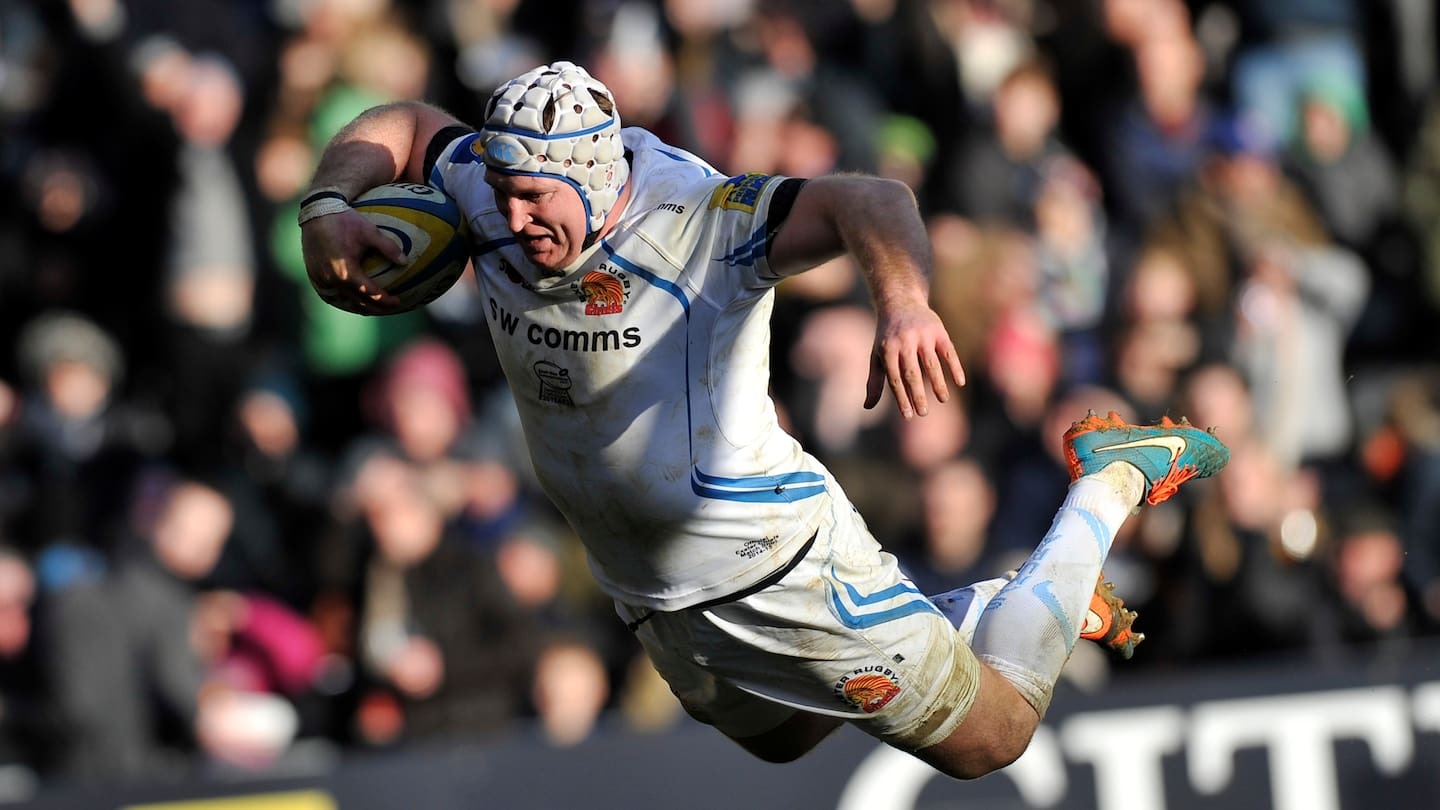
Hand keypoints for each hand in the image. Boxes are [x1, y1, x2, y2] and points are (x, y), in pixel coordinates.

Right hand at [300, 208, 406, 314]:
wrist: (317, 213)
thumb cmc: (345, 221)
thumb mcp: (370, 232)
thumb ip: (389, 248)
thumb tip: (405, 262)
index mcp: (346, 272)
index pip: (370, 294)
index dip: (386, 301)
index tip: (398, 301)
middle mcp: (332, 280)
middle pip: (359, 302)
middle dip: (377, 308)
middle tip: (391, 307)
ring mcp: (321, 280)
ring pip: (344, 301)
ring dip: (362, 306)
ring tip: (376, 306)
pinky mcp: (314, 276)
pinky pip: (332, 295)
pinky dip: (346, 299)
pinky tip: (356, 299)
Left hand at [864, 303, 965, 418]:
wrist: (900, 301)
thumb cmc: (887, 336)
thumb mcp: (877, 355)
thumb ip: (875, 381)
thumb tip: (868, 407)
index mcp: (888, 350)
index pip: (895, 379)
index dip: (901, 398)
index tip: (908, 415)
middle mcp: (904, 341)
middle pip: (912, 373)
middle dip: (918, 394)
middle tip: (923, 413)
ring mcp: (922, 335)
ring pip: (931, 364)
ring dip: (938, 383)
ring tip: (942, 400)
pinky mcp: (938, 330)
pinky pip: (948, 351)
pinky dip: (955, 367)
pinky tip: (960, 382)